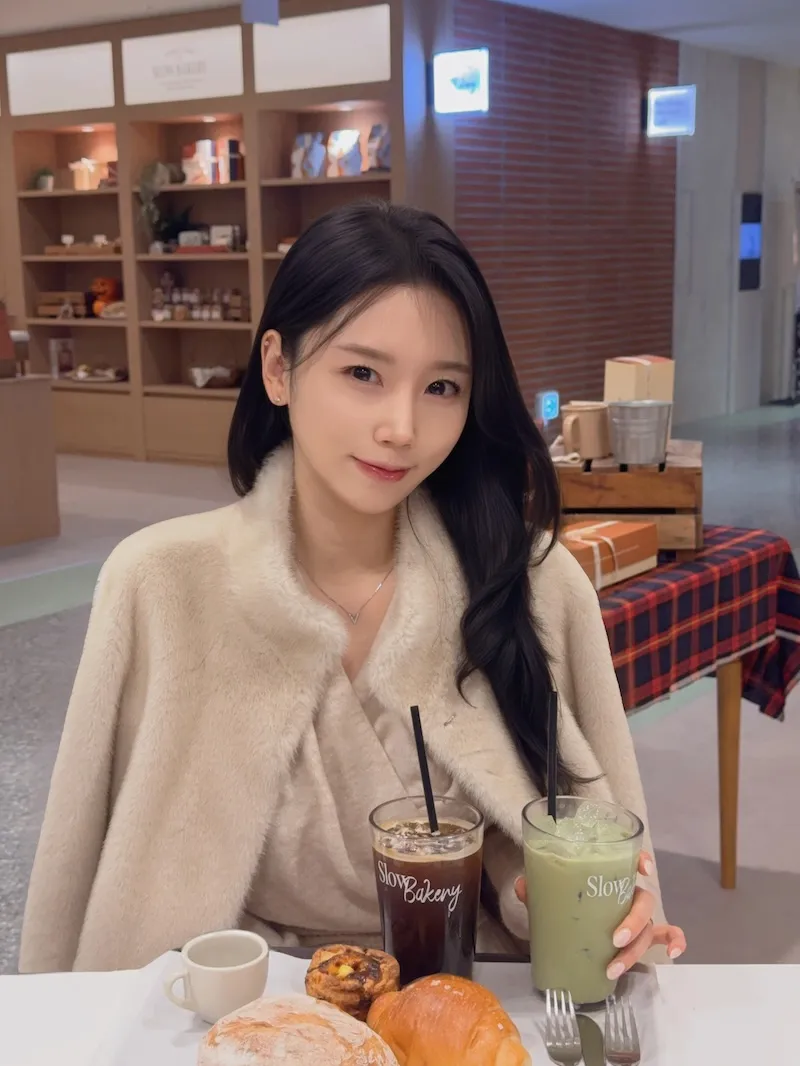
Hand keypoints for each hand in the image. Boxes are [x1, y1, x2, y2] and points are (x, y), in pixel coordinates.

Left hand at [514, 850, 686, 978]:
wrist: (561, 912)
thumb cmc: (561, 894)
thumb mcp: (546, 889)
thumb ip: (535, 886)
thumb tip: (522, 887)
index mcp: (607, 875)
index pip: (629, 861)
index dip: (640, 860)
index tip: (643, 868)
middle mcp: (626, 893)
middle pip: (643, 902)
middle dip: (634, 921)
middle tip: (615, 938)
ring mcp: (635, 914)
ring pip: (649, 928)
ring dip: (636, 948)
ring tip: (614, 965)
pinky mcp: (638, 934)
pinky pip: (664, 935)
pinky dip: (674, 941)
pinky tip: (672, 954)